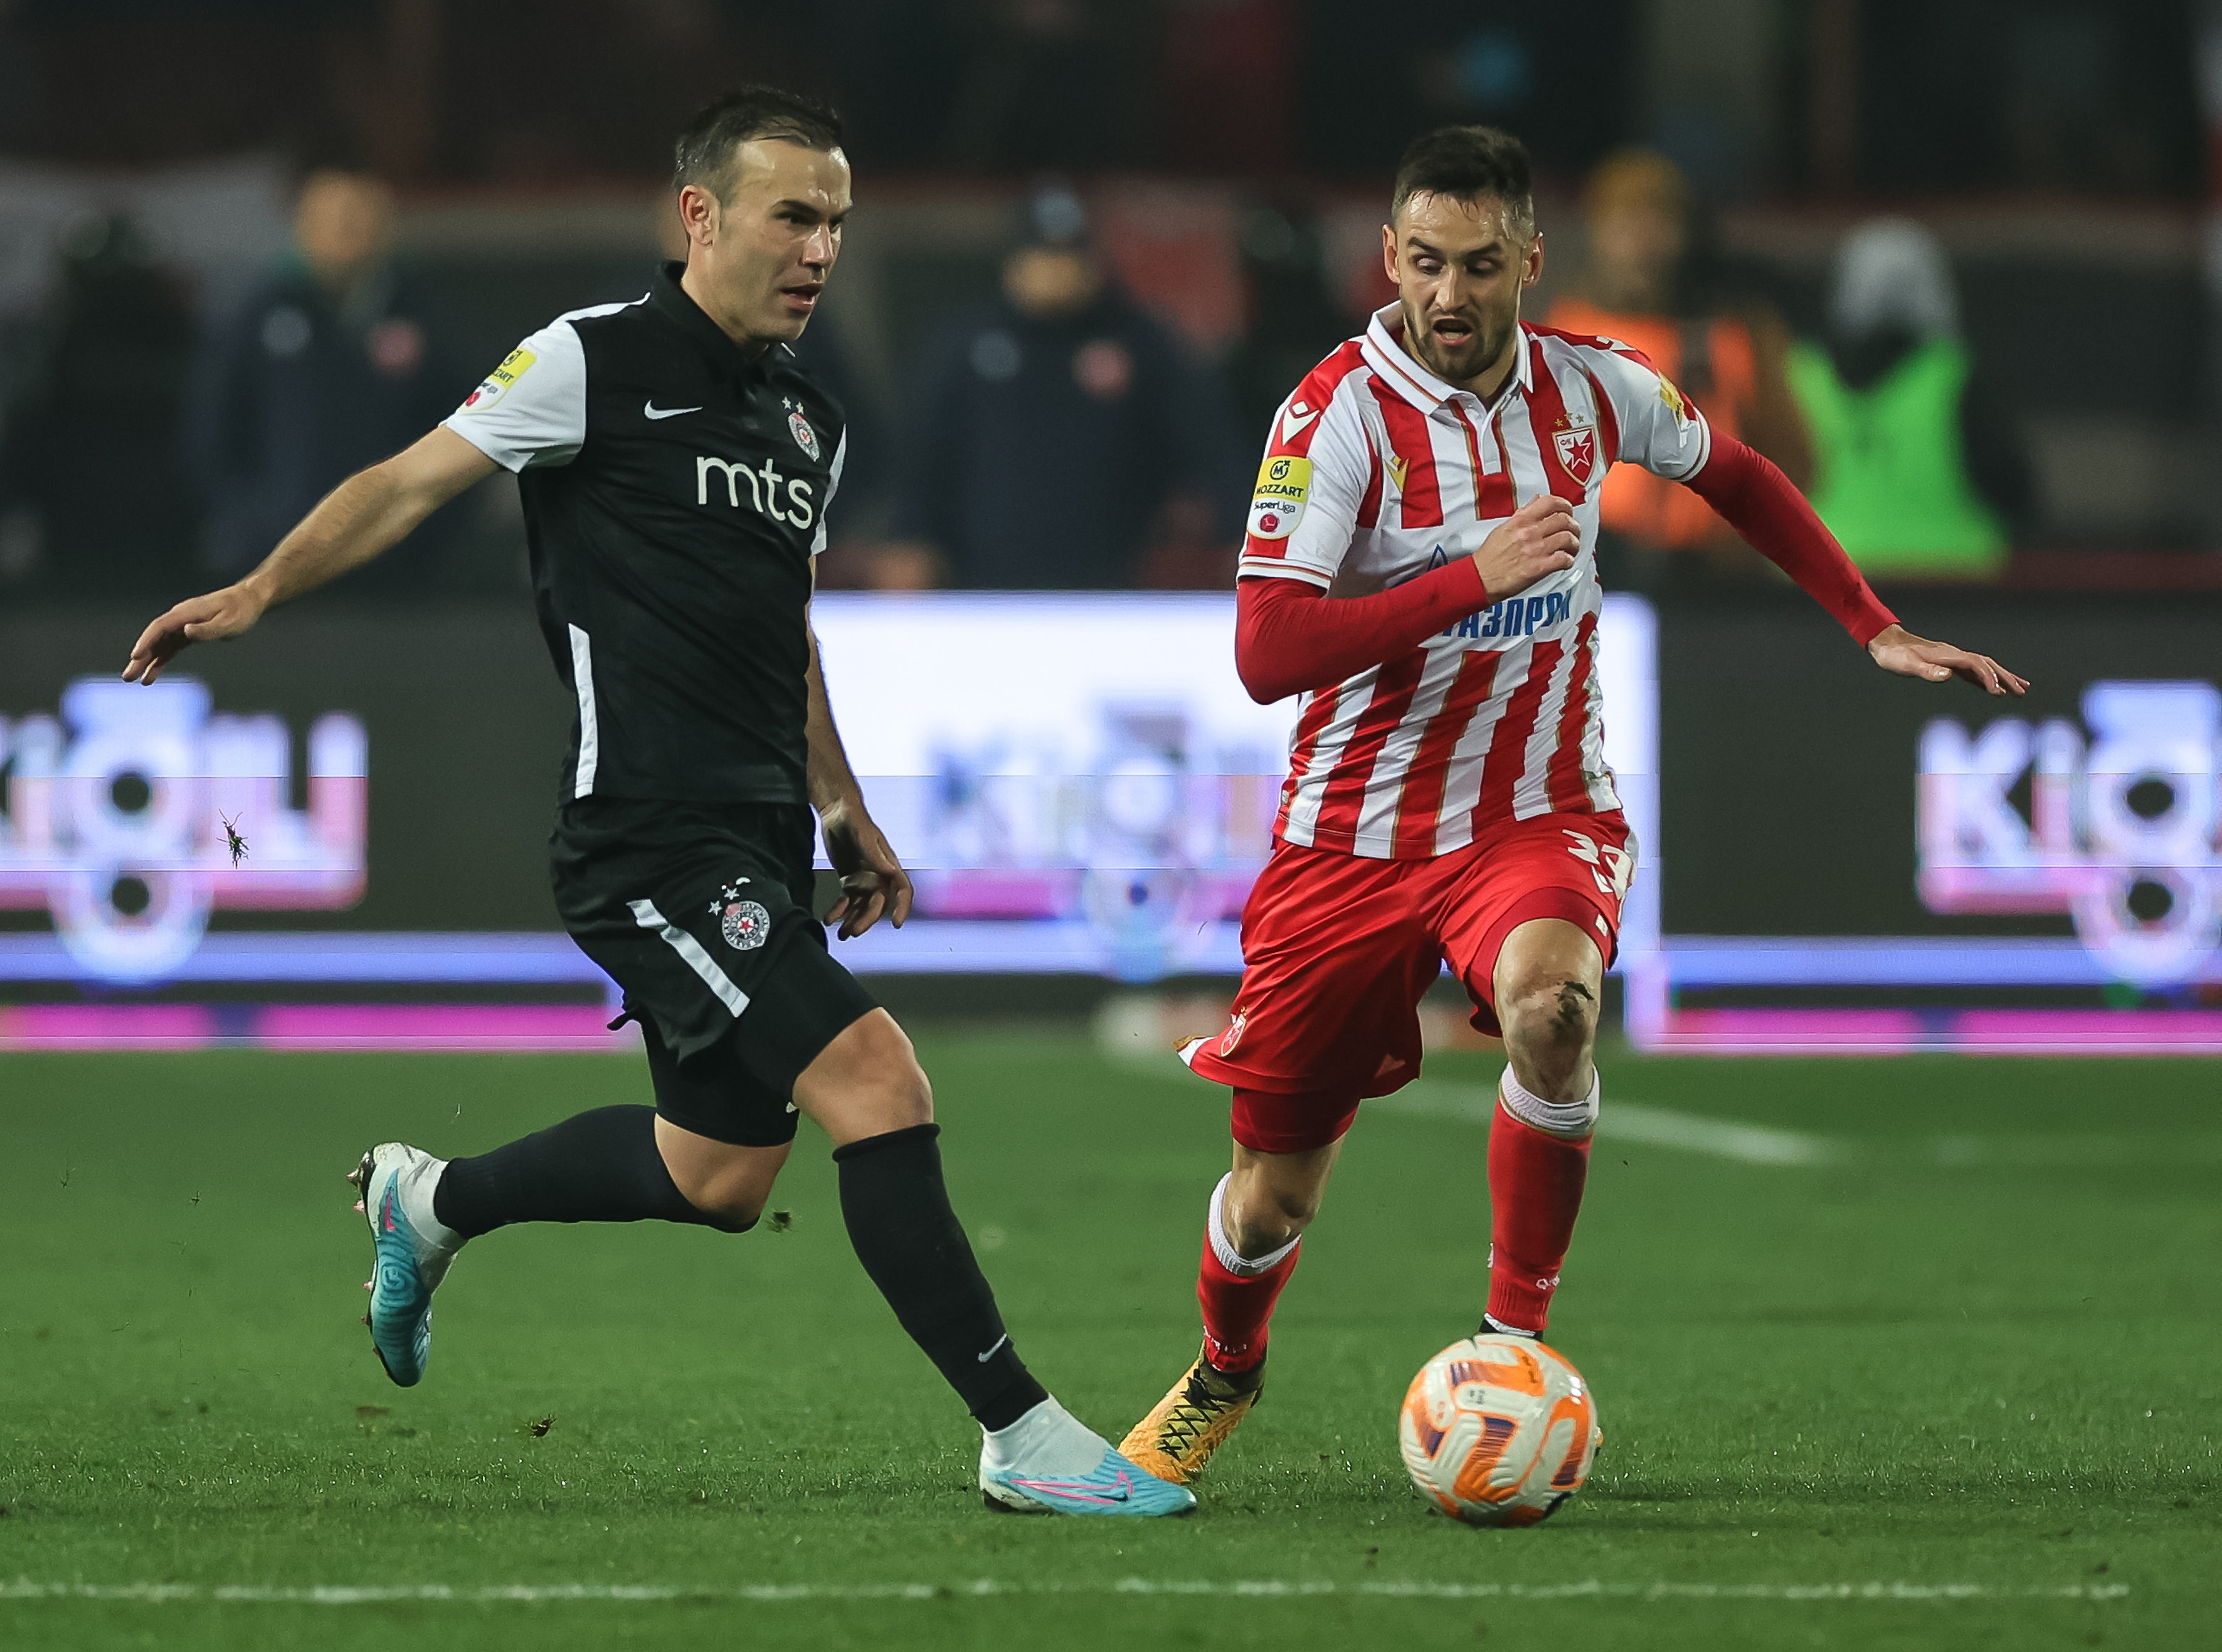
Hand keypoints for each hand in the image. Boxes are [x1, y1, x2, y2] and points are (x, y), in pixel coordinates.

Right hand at [122, 581, 268, 683]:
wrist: (248, 600)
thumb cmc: (241, 611)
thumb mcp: (228, 622)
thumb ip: (208, 629)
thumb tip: (186, 632)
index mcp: (186, 613)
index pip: (160, 627)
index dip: (147, 641)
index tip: (136, 656)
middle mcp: (180, 618)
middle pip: (155, 638)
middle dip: (141, 657)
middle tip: (128, 676)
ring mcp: (183, 625)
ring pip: (160, 645)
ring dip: (147, 661)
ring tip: (135, 679)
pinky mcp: (189, 633)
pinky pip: (170, 648)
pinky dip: (161, 660)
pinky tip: (151, 676)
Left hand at [818, 796, 913, 938]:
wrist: (836, 811)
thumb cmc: (853, 817)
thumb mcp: (862, 833)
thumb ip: (874, 853)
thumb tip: (889, 871)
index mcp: (889, 864)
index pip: (902, 889)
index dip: (902, 907)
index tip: (896, 923)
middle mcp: (879, 875)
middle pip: (879, 904)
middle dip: (867, 919)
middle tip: (852, 931)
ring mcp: (864, 880)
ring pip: (863, 907)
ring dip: (853, 921)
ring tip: (841, 934)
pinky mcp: (850, 881)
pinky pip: (847, 902)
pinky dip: (839, 912)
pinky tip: (829, 919)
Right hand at [1472, 495, 1578, 601]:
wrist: (1481, 578)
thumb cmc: (1490, 556)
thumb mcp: (1504, 528)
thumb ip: (1523, 513)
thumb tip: (1537, 501)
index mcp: (1521, 520)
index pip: (1550, 502)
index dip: (1565, 505)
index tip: (1567, 510)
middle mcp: (1530, 532)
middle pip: (1564, 520)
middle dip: (1574, 526)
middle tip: (1573, 531)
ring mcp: (1536, 550)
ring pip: (1568, 539)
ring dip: (1574, 544)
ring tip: (1572, 548)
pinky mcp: (1540, 568)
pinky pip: (1564, 559)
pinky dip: (1569, 560)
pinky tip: (1565, 562)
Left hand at [1866, 623, 2027, 697]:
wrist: (1886, 642)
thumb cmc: (1894, 656)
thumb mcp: (1906, 665)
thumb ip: (1927, 671)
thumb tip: (1949, 675)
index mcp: (1947, 655)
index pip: (1975, 665)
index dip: (1988, 677)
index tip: (1998, 691)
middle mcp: (1954, 655)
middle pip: (1986, 664)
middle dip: (2005, 677)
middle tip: (2023, 691)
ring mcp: (1953, 658)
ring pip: (1985, 666)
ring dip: (2002, 677)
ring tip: (2021, 688)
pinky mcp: (1950, 663)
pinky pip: (1975, 670)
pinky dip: (1988, 678)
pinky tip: (1995, 687)